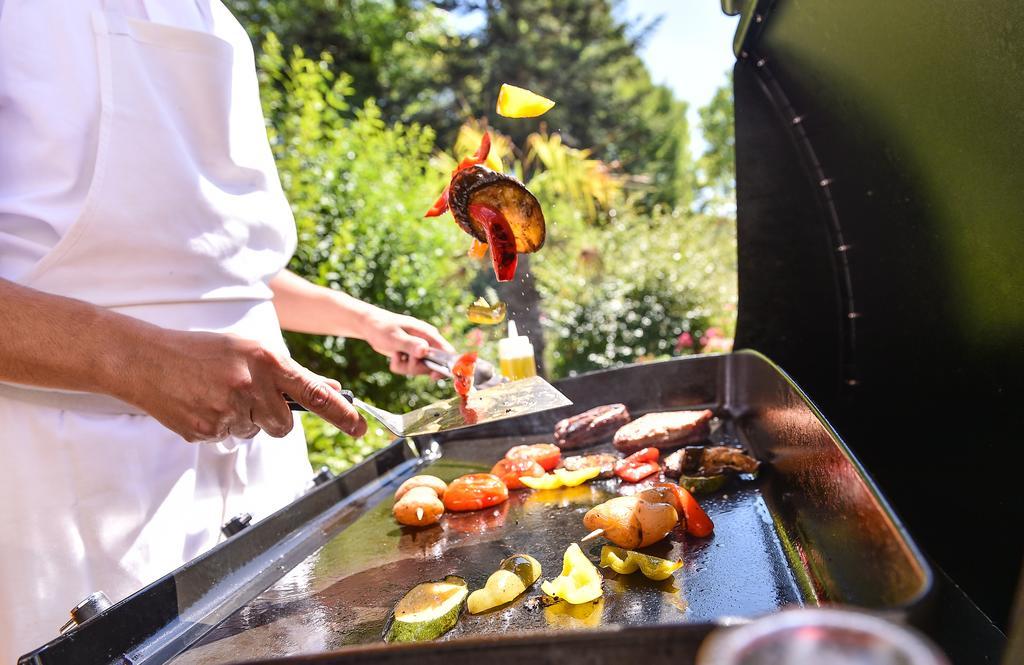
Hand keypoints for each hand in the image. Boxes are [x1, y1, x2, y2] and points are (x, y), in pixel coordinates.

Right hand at [122, 330, 366, 442]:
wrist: (145, 359)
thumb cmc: (203, 351)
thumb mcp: (250, 350)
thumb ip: (290, 373)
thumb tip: (330, 390)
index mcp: (266, 360)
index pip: (314, 393)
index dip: (341, 414)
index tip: (360, 429)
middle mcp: (250, 386)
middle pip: (283, 425)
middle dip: (271, 418)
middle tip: (246, 397)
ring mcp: (227, 411)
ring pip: (253, 433)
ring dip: (242, 421)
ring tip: (216, 394)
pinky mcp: (205, 430)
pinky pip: (226, 439)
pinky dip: (217, 426)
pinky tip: (200, 404)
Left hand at [361, 308, 454, 376]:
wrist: (370, 325)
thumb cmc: (382, 327)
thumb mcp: (395, 337)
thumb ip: (410, 344)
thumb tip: (425, 351)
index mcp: (429, 334)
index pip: (447, 352)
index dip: (444, 366)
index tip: (433, 376)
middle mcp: (428, 342)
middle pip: (432, 365)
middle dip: (415, 367)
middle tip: (402, 358)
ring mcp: (420, 349)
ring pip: (420, 369)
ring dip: (405, 367)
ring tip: (396, 354)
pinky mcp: (413, 355)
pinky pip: (411, 369)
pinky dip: (401, 366)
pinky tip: (395, 356)